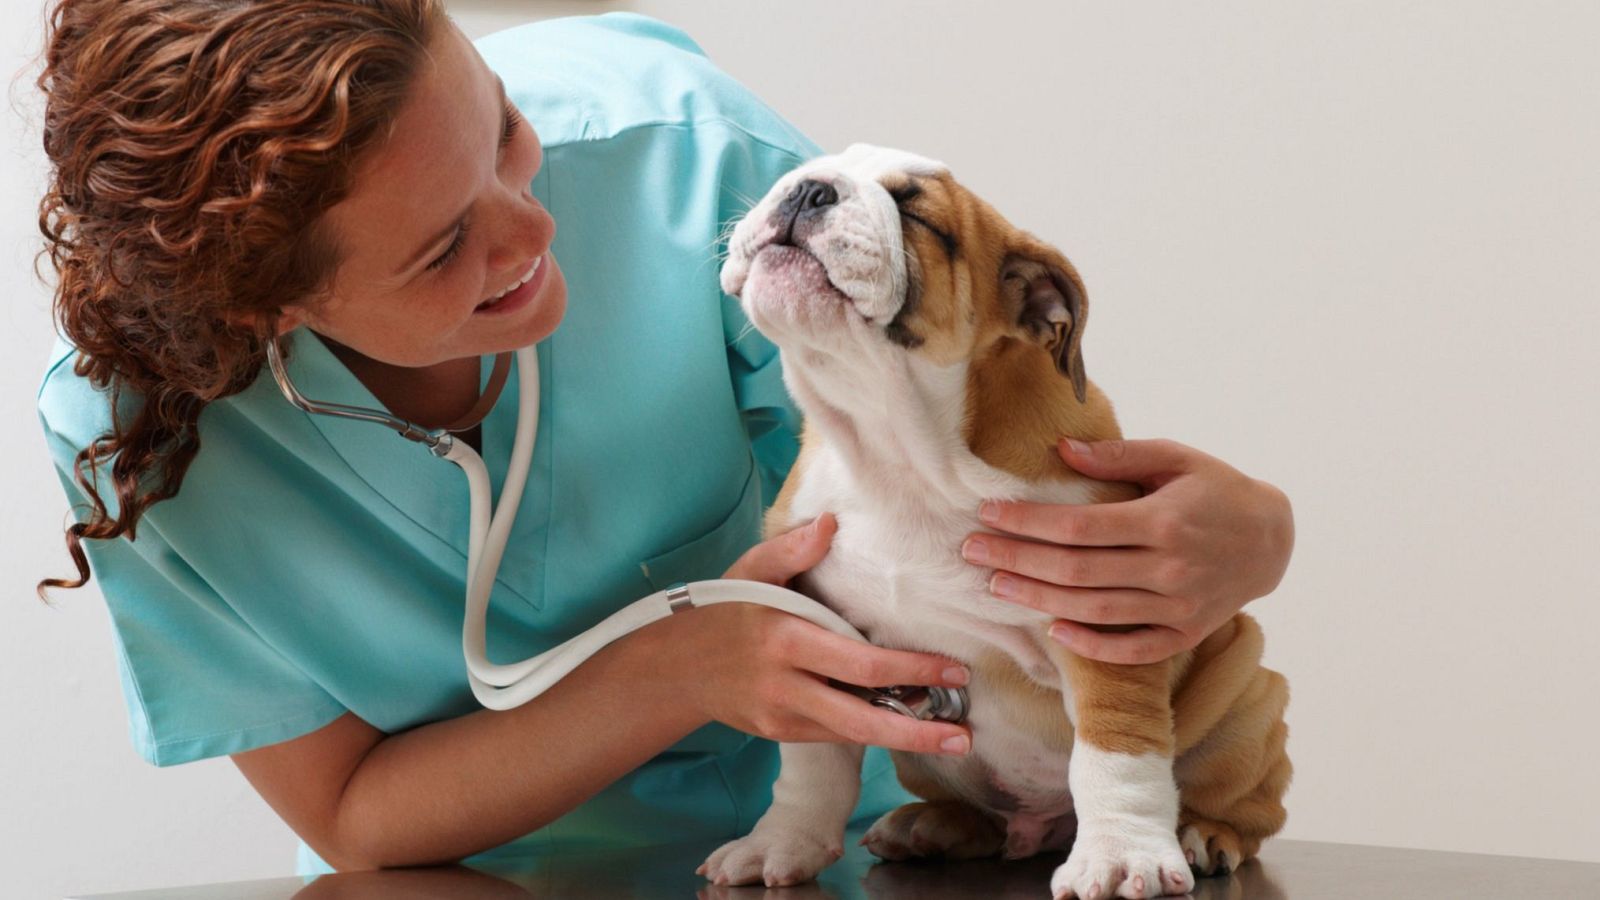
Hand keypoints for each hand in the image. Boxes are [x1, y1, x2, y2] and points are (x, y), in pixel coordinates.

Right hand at [665, 513, 973, 756]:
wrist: (676, 667)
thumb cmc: (725, 609)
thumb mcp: (751, 570)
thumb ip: (793, 548)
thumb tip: (831, 522)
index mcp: (786, 640)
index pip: (860, 665)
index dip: (911, 671)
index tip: (954, 670)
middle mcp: (786, 685)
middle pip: (861, 717)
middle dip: (917, 730)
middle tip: (964, 734)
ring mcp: (782, 714)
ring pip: (851, 735)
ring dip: (903, 740)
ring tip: (951, 740)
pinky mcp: (780, 733)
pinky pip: (832, 734)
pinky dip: (870, 731)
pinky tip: (905, 727)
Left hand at [963, 438, 1293, 664]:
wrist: (1273, 539)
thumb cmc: (1217, 490)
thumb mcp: (1176, 458)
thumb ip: (1119, 456)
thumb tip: (1062, 449)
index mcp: (1162, 521)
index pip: (1078, 527)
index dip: (1028, 523)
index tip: (988, 514)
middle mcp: (1169, 567)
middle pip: (1077, 571)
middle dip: (1017, 561)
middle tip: (972, 553)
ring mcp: (1178, 606)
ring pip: (1096, 610)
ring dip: (1040, 600)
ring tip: (997, 587)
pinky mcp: (1186, 633)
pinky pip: (1133, 647)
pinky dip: (1093, 644)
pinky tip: (1054, 630)